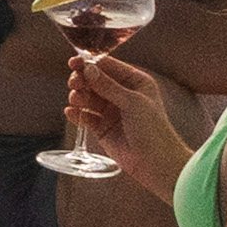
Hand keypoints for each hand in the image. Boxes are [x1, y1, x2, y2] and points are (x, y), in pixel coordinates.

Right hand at [62, 43, 177, 161]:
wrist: (155, 163)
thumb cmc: (152, 129)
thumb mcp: (132, 102)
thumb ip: (108, 85)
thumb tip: (88, 68)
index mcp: (135, 82)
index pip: (108, 67)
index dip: (90, 64)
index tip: (74, 63)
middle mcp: (122, 94)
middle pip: (94, 81)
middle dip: (82, 81)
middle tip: (74, 83)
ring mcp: (111, 111)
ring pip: (88, 98)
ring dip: (79, 96)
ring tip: (76, 100)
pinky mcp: (102, 128)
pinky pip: (85, 117)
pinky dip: (77, 114)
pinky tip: (71, 113)